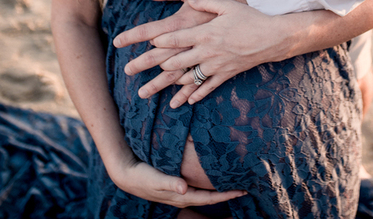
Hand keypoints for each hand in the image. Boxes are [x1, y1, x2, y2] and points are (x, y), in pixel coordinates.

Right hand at [110, 152, 245, 206]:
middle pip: (210, 197)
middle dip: (227, 193)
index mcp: (182, 196)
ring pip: (205, 192)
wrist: (128, 174)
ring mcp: (180, 191)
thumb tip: (185, 188)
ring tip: (233, 180)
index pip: (209, 198)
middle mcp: (184, 195)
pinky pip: (197, 186)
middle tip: (245, 187)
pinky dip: (208, 182)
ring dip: (219, 188)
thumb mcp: (155, 179)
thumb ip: (169, 183)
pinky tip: (212, 174)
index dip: (226, 195)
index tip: (242, 191)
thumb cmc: (142, 176)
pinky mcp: (176, 184)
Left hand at [136, 0, 291, 107]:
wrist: (272, 37)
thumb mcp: (226, 5)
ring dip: (169, 84)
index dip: (160, 41)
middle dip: (154, 66)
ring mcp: (216, 66)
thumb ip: (205, 2)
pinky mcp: (226, 74)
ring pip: (188, 78)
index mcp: (206, 33)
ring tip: (152, 88)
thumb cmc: (249, 17)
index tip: (146, 42)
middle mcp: (208, 52)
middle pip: (177, 61)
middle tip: (135, 69)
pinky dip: (194, 95)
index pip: (177, 38)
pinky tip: (184, 101)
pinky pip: (207, 87)